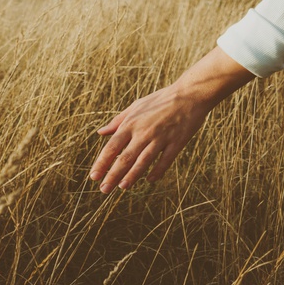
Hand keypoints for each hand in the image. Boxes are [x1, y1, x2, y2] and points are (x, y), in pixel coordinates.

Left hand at [89, 83, 209, 193]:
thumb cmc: (161, 100)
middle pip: (125, 158)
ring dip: (131, 176)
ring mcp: (161, 138)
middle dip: (112, 175)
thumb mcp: (136, 106)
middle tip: (104, 189)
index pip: (112, 147)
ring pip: (143, 162)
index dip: (102, 163)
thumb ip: (118, 120)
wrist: (189, 94)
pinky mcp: (176, 143)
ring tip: (122, 187)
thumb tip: (101, 132)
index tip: (94, 176)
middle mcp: (144, 132)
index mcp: (132, 123)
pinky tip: (150, 180)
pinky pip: (165, 161)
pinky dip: (157, 172)